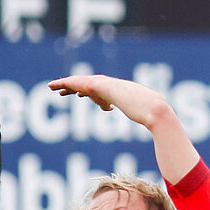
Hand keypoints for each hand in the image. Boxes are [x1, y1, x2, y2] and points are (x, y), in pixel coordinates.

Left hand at [48, 73, 167, 129]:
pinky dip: (67, 83)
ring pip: (83, 82)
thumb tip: (152, 127)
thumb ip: (144, 121)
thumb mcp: (145, 121)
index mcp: (123, 94)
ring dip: (68, 83)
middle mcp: (114, 87)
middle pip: (90, 85)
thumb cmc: (154, 117)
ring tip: (54, 87)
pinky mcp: (101, 86)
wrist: (154, 109)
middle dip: (76, 86)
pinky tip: (58, 87)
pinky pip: (80, 82)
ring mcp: (108, 85)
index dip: (90, 93)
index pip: (102, 91)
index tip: (80, 95)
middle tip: (63, 91)